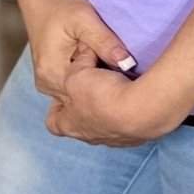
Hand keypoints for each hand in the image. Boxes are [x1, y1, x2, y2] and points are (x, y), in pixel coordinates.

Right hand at [29, 0, 135, 98]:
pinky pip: (74, 89)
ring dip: (95, 82)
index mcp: (53, 73)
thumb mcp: (85, 19)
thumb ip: (104, 41)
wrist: (41, 3)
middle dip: (102, 83)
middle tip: (114, 63)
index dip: (107, 77)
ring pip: (80, 95)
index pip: (89, 90)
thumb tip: (126, 63)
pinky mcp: (52, 81)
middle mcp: (47, 85)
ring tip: (104, 62)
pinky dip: (88, 81)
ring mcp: (48, 85)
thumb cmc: (62, 9)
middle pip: (84, 96)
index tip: (114, 59)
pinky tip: (97, 67)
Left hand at [45, 65, 176, 146]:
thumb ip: (79, 63)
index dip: (56, 107)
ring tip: (117, 89)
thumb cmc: (101, 95)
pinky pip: (128, 123)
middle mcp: (89, 136)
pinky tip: (134, 97)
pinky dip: (129, 112)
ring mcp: (112, 139)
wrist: (139, 110)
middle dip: (86, 106)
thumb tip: (84, 54)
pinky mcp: (134, 137)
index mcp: (68, 124)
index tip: (65, 93)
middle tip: (95, 86)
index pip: (54, 122)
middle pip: (82, 122)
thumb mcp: (79, 72)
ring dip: (110, 110)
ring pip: (107, 124)